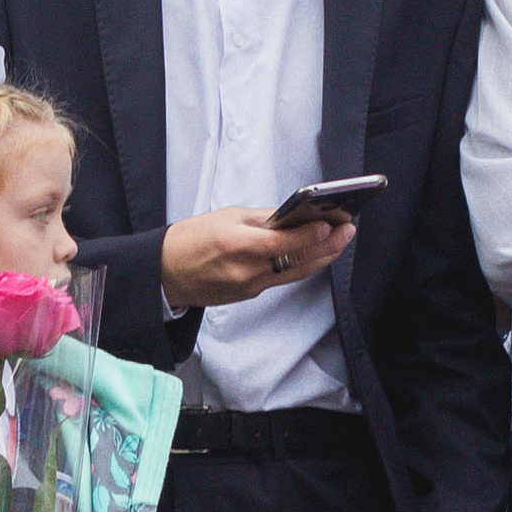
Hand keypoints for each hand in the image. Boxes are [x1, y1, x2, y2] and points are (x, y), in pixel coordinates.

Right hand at [159, 205, 356, 311]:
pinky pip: (282, 279)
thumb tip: (293, 216)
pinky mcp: (249, 295)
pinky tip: (314, 254)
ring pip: (295, 273)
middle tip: (347, 230)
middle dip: (327, 245)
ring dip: (321, 257)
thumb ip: (262, 219)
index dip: (311, 234)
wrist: (164, 273)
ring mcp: (249, 286)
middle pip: (297, 261)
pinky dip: (301, 266)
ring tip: (339, 241)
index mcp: (236, 245)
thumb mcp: (225, 217)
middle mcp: (246, 270)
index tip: (332, 222)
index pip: (283, 242)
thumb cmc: (189, 240)